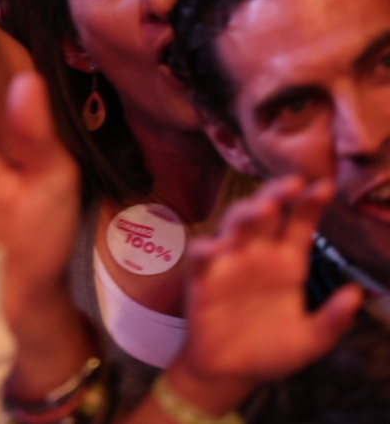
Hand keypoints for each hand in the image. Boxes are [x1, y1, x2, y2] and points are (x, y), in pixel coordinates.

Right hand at [165, 177, 360, 414]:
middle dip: (278, 195)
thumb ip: (333, 320)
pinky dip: (205, 250)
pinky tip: (214, 249)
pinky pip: (200, 258)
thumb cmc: (271, 349)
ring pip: (235, 225)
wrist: (232, 372)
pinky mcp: (203, 279)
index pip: (300, 225)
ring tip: (264, 209)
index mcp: (288, 263)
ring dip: (247, 214)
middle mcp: (258, 254)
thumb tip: (356, 293)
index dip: (311, 204)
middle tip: (292, 183)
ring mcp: (229, 263)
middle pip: (267, 214)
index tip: (325, 186)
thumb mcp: (311, 341)